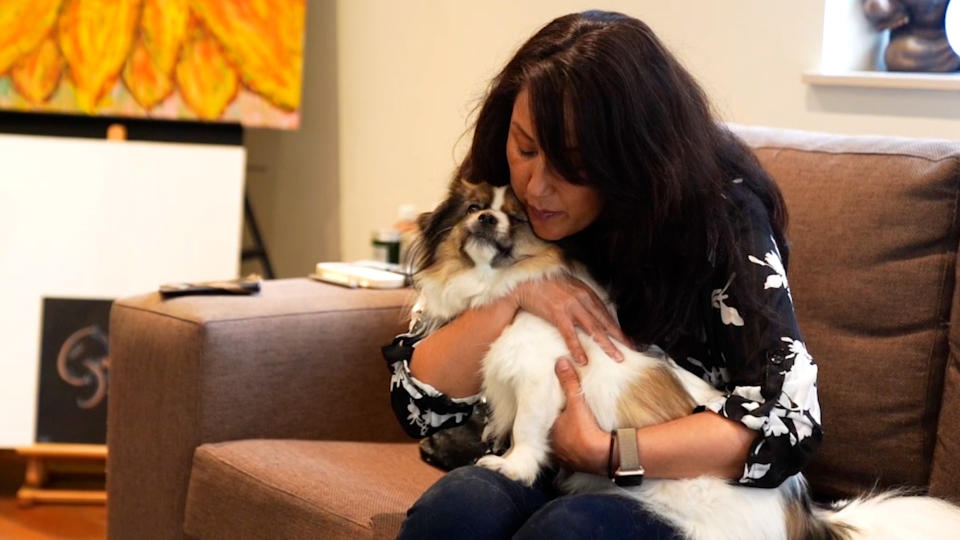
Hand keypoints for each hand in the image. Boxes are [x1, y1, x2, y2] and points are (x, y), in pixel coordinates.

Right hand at [512, 275, 628, 364]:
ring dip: (607, 344)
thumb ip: (581, 298)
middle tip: (631, 351)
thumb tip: (591, 313)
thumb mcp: (569, 287)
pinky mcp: (557, 313)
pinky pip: (569, 334)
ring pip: (593, 329)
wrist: (525, 280)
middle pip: (605, 322)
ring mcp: (571, 306)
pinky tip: (583, 360)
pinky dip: (577, 348)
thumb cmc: (545, 284)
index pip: (606, 313)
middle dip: (620, 338)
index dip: (618, 328)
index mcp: (586, 292)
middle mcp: (582, 298)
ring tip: (616, 358)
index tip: (629, 340)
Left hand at [549, 357, 610, 475]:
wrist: (606, 455)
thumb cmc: (587, 430)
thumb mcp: (577, 402)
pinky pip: (573, 455)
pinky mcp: (578, 466)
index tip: (553, 409)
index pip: (544, 421)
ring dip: (567, 439)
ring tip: (574, 431)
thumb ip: (569, 383)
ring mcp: (566, 459)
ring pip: (562, 446)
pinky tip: (584, 444)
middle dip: (558, 427)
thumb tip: (561, 363)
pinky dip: (577, 449)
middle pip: (553, 434)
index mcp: (549, 433)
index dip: (549, 414)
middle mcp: (555, 448)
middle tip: (564, 419)